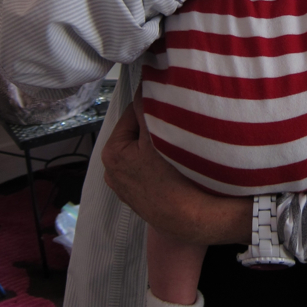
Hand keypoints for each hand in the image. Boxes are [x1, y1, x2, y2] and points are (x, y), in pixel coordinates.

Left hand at [101, 90, 251, 244]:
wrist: (195, 220)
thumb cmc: (175, 180)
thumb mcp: (158, 135)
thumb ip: (146, 107)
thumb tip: (144, 86)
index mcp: (111, 154)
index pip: (133, 114)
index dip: (154, 107)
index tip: (171, 107)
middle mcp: (114, 173)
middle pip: (139, 134)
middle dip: (158, 128)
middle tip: (179, 127)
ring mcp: (129, 189)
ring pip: (148, 152)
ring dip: (163, 146)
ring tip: (182, 147)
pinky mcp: (144, 200)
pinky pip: (154, 170)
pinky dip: (165, 164)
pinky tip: (181, 166)